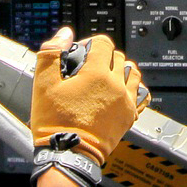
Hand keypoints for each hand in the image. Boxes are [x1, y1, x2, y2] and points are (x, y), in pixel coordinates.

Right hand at [30, 28, 145, 165]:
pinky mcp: (130, 116)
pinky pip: (142, 95)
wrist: (69, 153)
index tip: (81, 52)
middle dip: (104, 56)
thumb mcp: (43, 83)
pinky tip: (123, 91)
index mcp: (97, 73)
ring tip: (108, 76)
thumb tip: (65, 33)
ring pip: (133, 73)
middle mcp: (116, 85)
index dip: (90, 43)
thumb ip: (52, 52)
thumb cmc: (55, 122)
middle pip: (118, 57)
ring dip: (122, 70)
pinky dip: (135, 89)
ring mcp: (125, 101)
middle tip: (90, 66)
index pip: (103, 43)